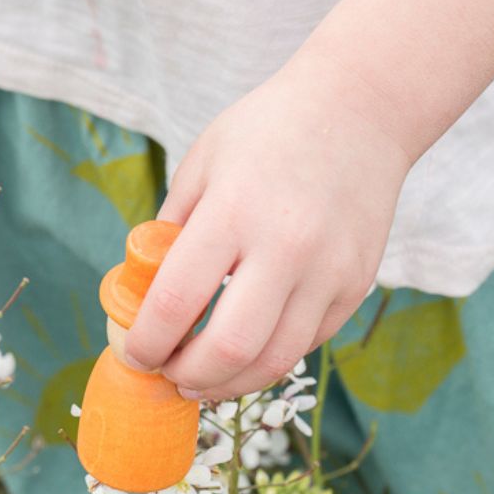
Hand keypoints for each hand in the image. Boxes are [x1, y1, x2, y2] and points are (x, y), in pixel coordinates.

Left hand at [124, 50, 413, 399]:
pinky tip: (243, 355)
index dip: (146, 343)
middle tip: (166, 375)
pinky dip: (266, 360)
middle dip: (186, 375)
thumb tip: (141, 296)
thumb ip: (169, 231)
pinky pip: (305, 344)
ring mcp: (328, 271)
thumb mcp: (200, 165)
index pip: (176, 301)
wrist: (361, 110)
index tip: (133, 355)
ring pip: (273, 360)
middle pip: (228, 347)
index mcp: (231, 212)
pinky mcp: (355, 285)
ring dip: (227, 384)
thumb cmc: (265, 133)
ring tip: (199, 380)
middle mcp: (285, 246)